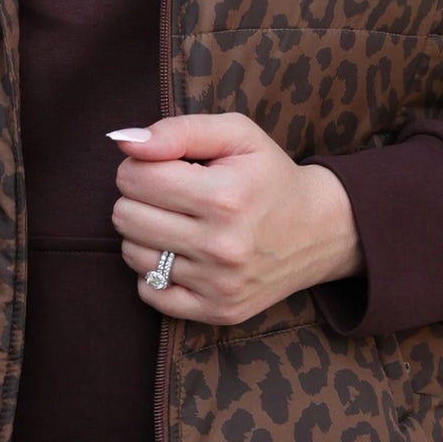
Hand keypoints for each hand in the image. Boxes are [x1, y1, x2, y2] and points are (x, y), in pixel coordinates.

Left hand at [109, 114, 362, 323]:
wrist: (319, 229)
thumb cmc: (268, 174)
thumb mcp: (236, 134)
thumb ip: (178, 130)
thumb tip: (123, 141)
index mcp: (225, 195)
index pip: (134, 177)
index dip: (141, 164)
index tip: (166, 166)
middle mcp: (221, 245)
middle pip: (125, 216)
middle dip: (139, 197)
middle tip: (171, 194)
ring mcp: (219, 284)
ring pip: (132, 254)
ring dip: (146, 233)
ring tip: (178, 221)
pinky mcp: (218, 311)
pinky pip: (149, 293)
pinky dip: (155, 271)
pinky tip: (181, 253)